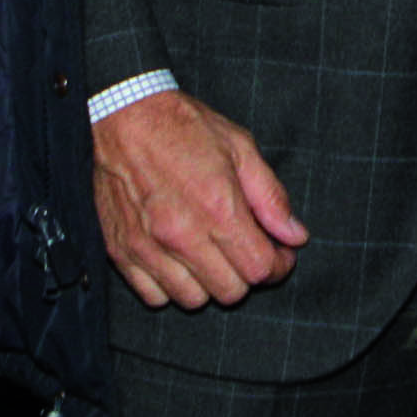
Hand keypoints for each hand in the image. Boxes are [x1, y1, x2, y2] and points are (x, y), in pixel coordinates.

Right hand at [90, 90, 309, 309]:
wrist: (123, 116)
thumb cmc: (183, 127)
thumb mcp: (240, 148)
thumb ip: (271, 197)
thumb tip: (295, 236)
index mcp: (218, 208)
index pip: (259, 269)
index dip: (278, 266)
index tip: (278, 254)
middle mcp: (182, 235)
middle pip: (229, 292)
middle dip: (246, 275)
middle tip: (246, 251)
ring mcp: (148, 247)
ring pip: (192, 300)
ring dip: (209, 284)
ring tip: (211, 255)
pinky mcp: (121, 251)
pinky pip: (154, 296)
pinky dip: (170, 287)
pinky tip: (178, 261)